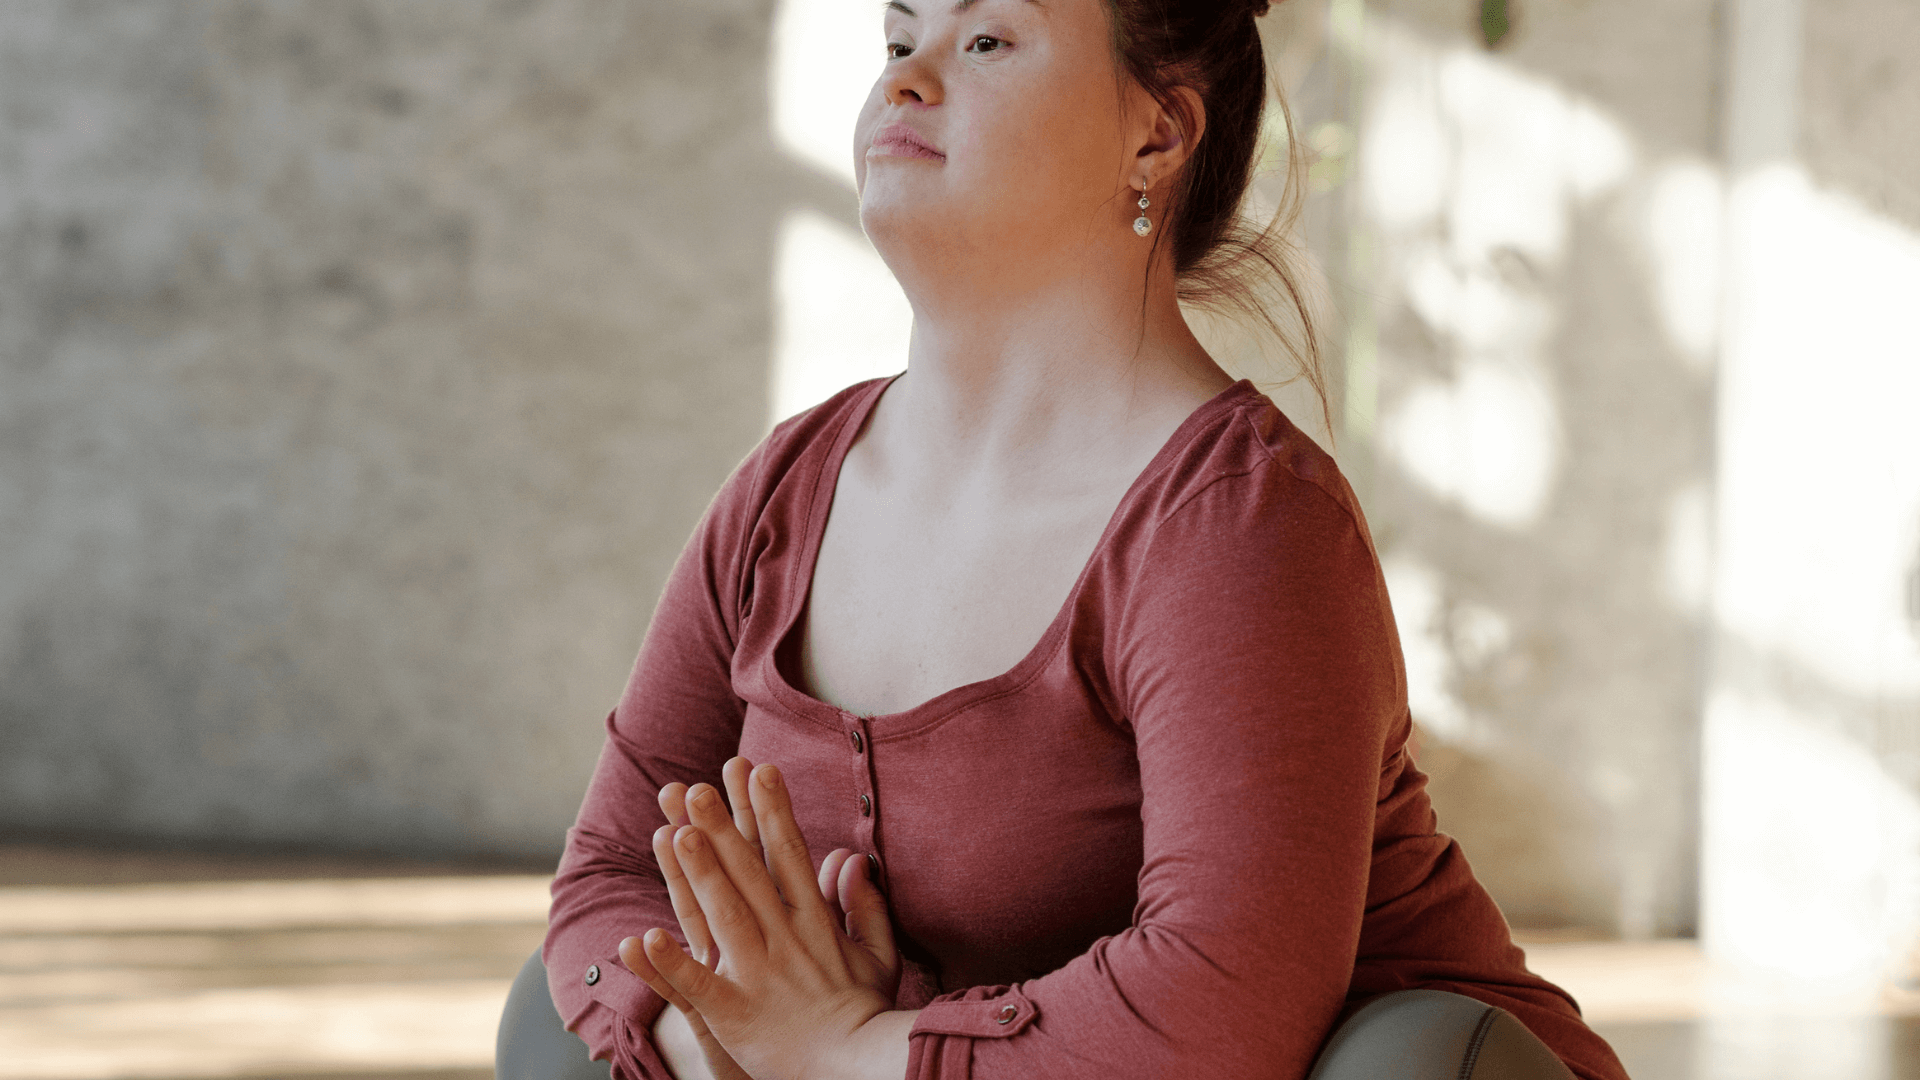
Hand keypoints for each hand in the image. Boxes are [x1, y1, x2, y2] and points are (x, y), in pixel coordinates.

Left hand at [620, 758, 900, 1079]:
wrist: (859, 1067)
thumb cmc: (867, 1012)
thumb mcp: (878, 953)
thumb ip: (864, 905)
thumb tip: (854, 858)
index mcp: (815, 923)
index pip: (790, 855)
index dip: (772, 811)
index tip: (758, 770)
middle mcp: (785, 940)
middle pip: (749, 874)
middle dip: (722, 828)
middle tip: (696, 790)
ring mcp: (758, 974)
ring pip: (723, 914)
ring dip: (698, 873)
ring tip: (675, 834)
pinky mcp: (735, 1012)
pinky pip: (698, 984)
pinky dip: (671, 962)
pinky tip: (645, 937)